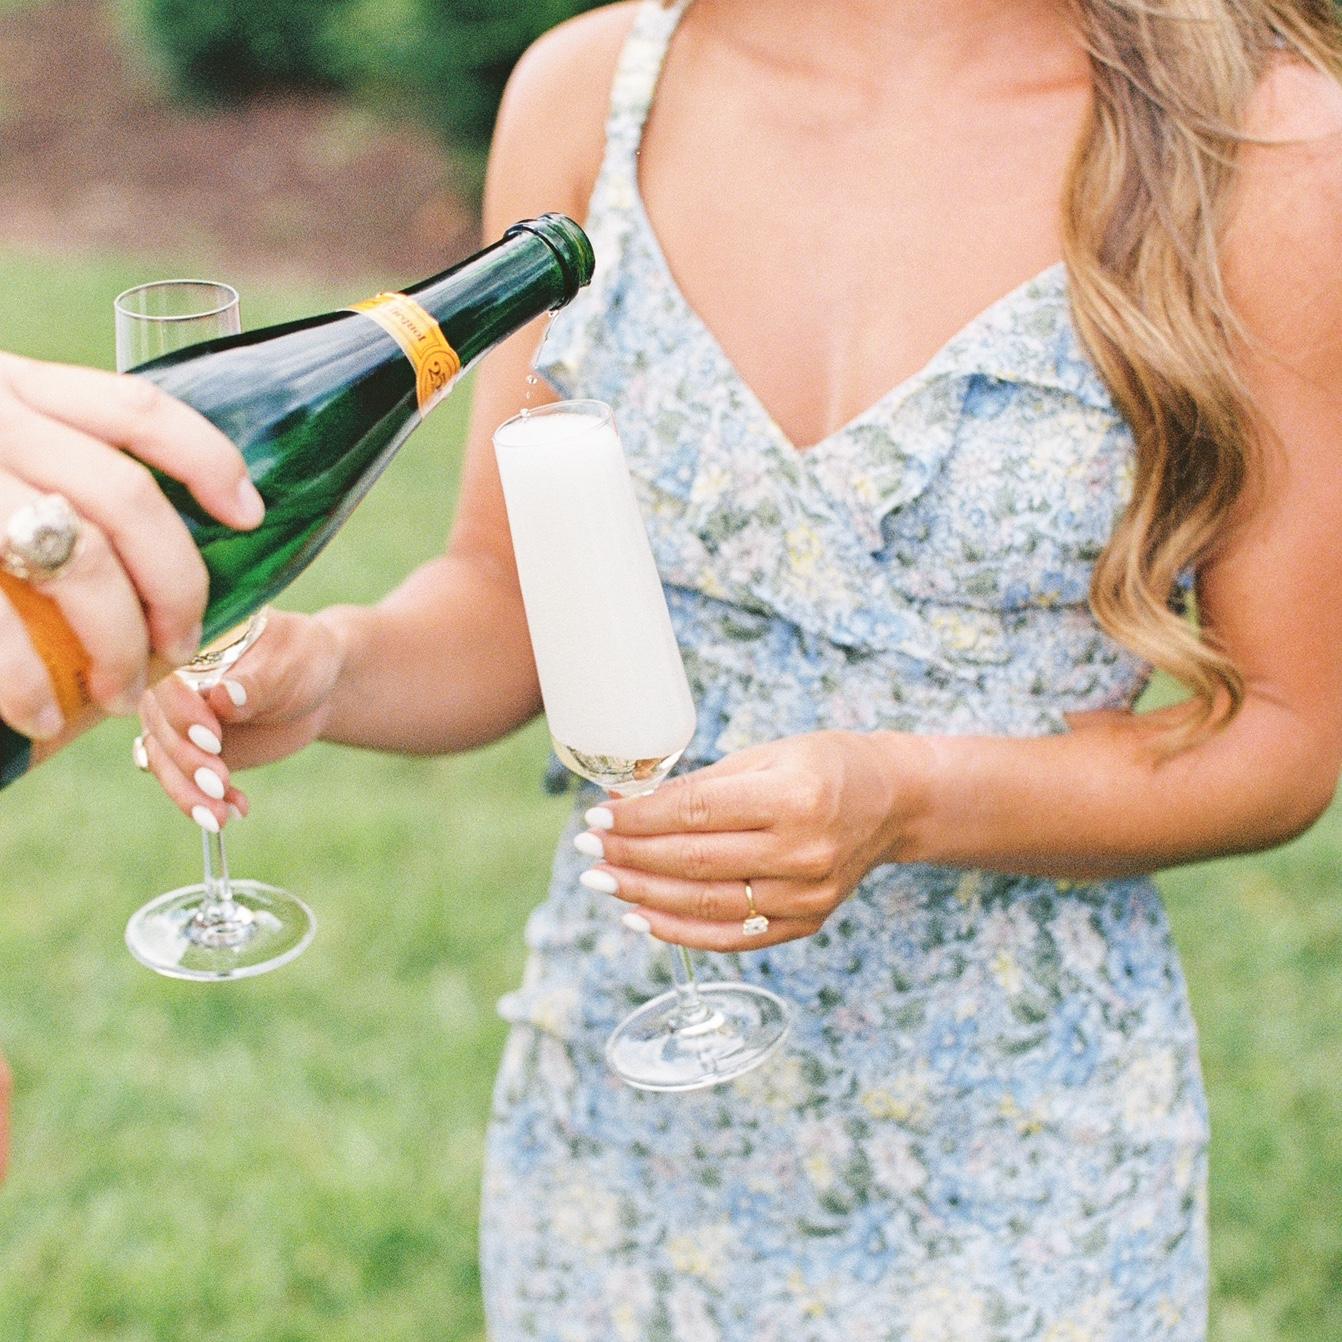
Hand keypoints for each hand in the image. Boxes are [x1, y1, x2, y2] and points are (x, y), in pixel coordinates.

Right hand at [0, 353, 264, 737]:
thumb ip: (30, 447)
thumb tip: (131, 524)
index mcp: (7, 381)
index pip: (141, 411)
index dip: (211, 463)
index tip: (251, 513)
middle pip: (127, 503)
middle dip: (176, 587)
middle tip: (182, 645)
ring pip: (74, 564)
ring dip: (115, 643)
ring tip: (122, 695)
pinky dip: (25, 679)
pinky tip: (41, 717)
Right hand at [136, 609, 345, 827]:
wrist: (316, 684)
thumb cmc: (302, 657)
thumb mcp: (289, 662)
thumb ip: (255, 682)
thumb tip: (221, 697)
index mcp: (188, 648)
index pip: (167, 680)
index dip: (183, 712)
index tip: (212, 739)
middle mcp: (170, 685)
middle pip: (160, 727)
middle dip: (187, 761)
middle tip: (218, 783)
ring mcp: (176, 721)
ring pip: (164, 761)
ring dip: (189, 793)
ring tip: (220, 816)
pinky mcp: (189, 753)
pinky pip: (184, 782)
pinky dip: (203, 801)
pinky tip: (236, 811)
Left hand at [573, 731, 920, 950]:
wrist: (892, 803)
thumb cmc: (821, 766)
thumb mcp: (766, 756)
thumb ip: (700, 785)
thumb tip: (624, 802)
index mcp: (794, 797)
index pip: (695, 813)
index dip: (638, 819)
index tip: (597, 815)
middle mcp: (804, 851)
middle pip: (694, 863)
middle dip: (630, 856)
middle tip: (587, 847)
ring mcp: (808, 895)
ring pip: (706, 905)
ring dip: (643, 895)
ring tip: (602, 880)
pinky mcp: (807, 923)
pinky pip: (732, 937)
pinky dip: (680, 932)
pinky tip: (640, 917)